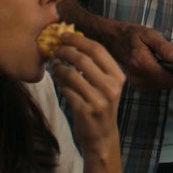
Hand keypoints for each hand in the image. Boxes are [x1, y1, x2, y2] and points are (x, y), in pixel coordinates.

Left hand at [52, 32, 124, 157]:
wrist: (102, 137)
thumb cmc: (101, 106)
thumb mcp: (107, 85)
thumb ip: (96, 66)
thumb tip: (74, 43)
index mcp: (118, 76)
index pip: (98, 49)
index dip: (79, 39)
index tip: (64, 35)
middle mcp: (110, 87)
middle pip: (83, 58)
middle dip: (65, 50)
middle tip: (55, 49)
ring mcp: (98, 99)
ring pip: (71, 73)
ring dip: (59, 67)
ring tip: (55, 66)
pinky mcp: (84, 110)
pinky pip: (65, 89)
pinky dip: (58, 81)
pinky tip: (57, 79)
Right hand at [102, 20, 172, 91]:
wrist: (115, 40)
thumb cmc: (133, 35)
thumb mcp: (150, 34)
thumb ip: (164, 47)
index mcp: (141, 62)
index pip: (165, 77)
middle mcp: (137, 76)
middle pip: (165, 84)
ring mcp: (136, 83)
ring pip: (162, 87)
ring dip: (170, 80)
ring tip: (172, 68)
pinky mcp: (138, 86)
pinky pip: (156, 87)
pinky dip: (162, 81)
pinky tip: (162, 71)